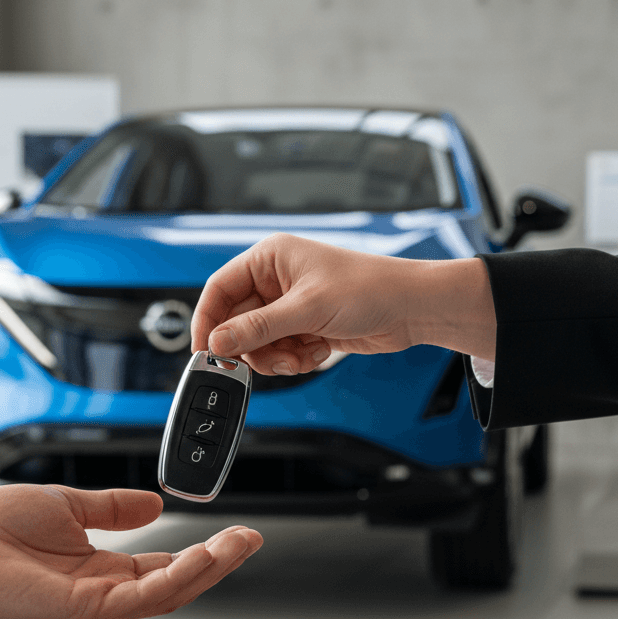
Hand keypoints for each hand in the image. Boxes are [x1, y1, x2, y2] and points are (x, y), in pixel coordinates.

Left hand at [0, 484, 261, 618]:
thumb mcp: (69, 506)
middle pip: (177, 583)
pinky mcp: (85, 609)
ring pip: (169, 593)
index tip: (235, 532)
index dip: (203, 551)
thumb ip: (113, 508)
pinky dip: (178, 577)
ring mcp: (97, 604)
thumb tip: (156, 504)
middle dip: (219, 562)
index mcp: (102, 568)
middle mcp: (105, 591)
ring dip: (209, 569)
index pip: (165, 565)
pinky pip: (143, 597)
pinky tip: (203, 556)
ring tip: (240, 544)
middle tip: (251, 539)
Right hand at [191, 233, 495, 374]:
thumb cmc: (369, 288)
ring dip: (276, 357)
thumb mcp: (306, 309)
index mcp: (270, 258)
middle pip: (237, 323)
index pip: (219, 289)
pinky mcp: (304, 327)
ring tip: (301, 355)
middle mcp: (276, 280)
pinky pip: (280, 352)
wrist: (412, 309)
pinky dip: (295, 359)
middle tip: (268, 360)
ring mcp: (290, 306)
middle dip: (253, 347)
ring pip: (258, 343)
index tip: (205, 351)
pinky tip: (318, 351)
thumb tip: (217, 343)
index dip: (208, 321)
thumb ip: (257, 328)